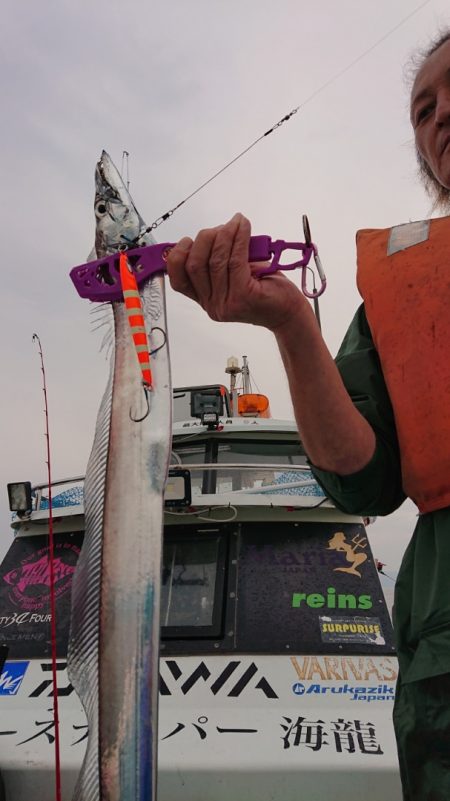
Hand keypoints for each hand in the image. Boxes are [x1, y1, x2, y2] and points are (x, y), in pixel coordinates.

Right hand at [166, 213, 307, 331]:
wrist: (288, 311)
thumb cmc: (263, 289)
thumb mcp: (233, 277)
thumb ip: (216, 263)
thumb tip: (210, 234)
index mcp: (206, 301)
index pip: (178, 281)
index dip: (177, 257)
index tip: (188, 240)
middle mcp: (213, 306)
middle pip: (194, 265)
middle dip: (204, 239)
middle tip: (222, 227)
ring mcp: (227, 303)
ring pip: (215, 260)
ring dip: (225, 234)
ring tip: (236, 222)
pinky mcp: (244, 296)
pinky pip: (235, 259)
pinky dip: (238, 238)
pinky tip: (243, 226)